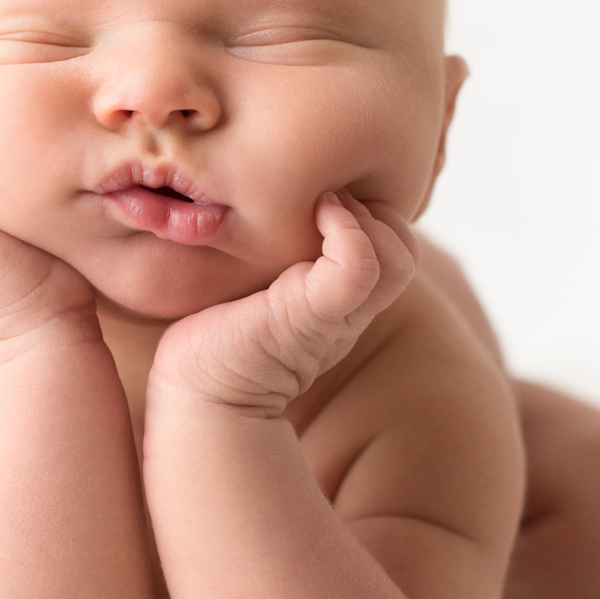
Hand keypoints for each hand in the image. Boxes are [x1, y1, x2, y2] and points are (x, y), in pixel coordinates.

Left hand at [150, 191, 419, 415]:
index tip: (324, 200)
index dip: (373, 217)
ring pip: (397, 258)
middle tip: (325, 199)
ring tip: (322, 204)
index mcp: (338, 308)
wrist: (194, 399)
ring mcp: (334, 317)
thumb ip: (270, 266)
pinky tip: (316, 212)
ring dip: (366, 217)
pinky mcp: (309, 316)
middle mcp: (347, 314)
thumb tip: (257, 216)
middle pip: (405, 254)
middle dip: (378, 212)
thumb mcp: (251, 292)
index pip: (393, 254)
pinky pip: (359, 268)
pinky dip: (348, 229)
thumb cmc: (211, 342)